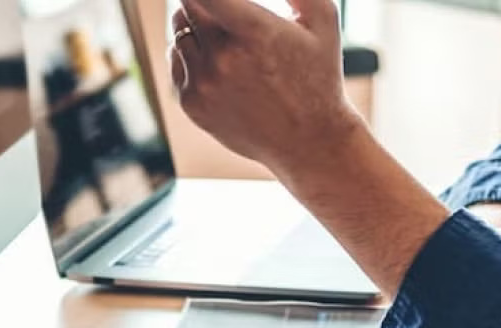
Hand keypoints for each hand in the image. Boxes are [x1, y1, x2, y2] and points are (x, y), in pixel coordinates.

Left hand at [170, 0, 362, 180]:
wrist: (307, 140)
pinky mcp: (192, 104)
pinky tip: (213, 61)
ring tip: (219, 35)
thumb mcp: (323, 22)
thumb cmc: (318, 76)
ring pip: (180, 35)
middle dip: (199, 3)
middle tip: (215, 7)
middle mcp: (223, 57)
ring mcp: (204, 83)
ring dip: (192, 27)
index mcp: (253, 31)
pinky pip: (177, 62)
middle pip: (186, 8)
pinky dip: (188, 54)